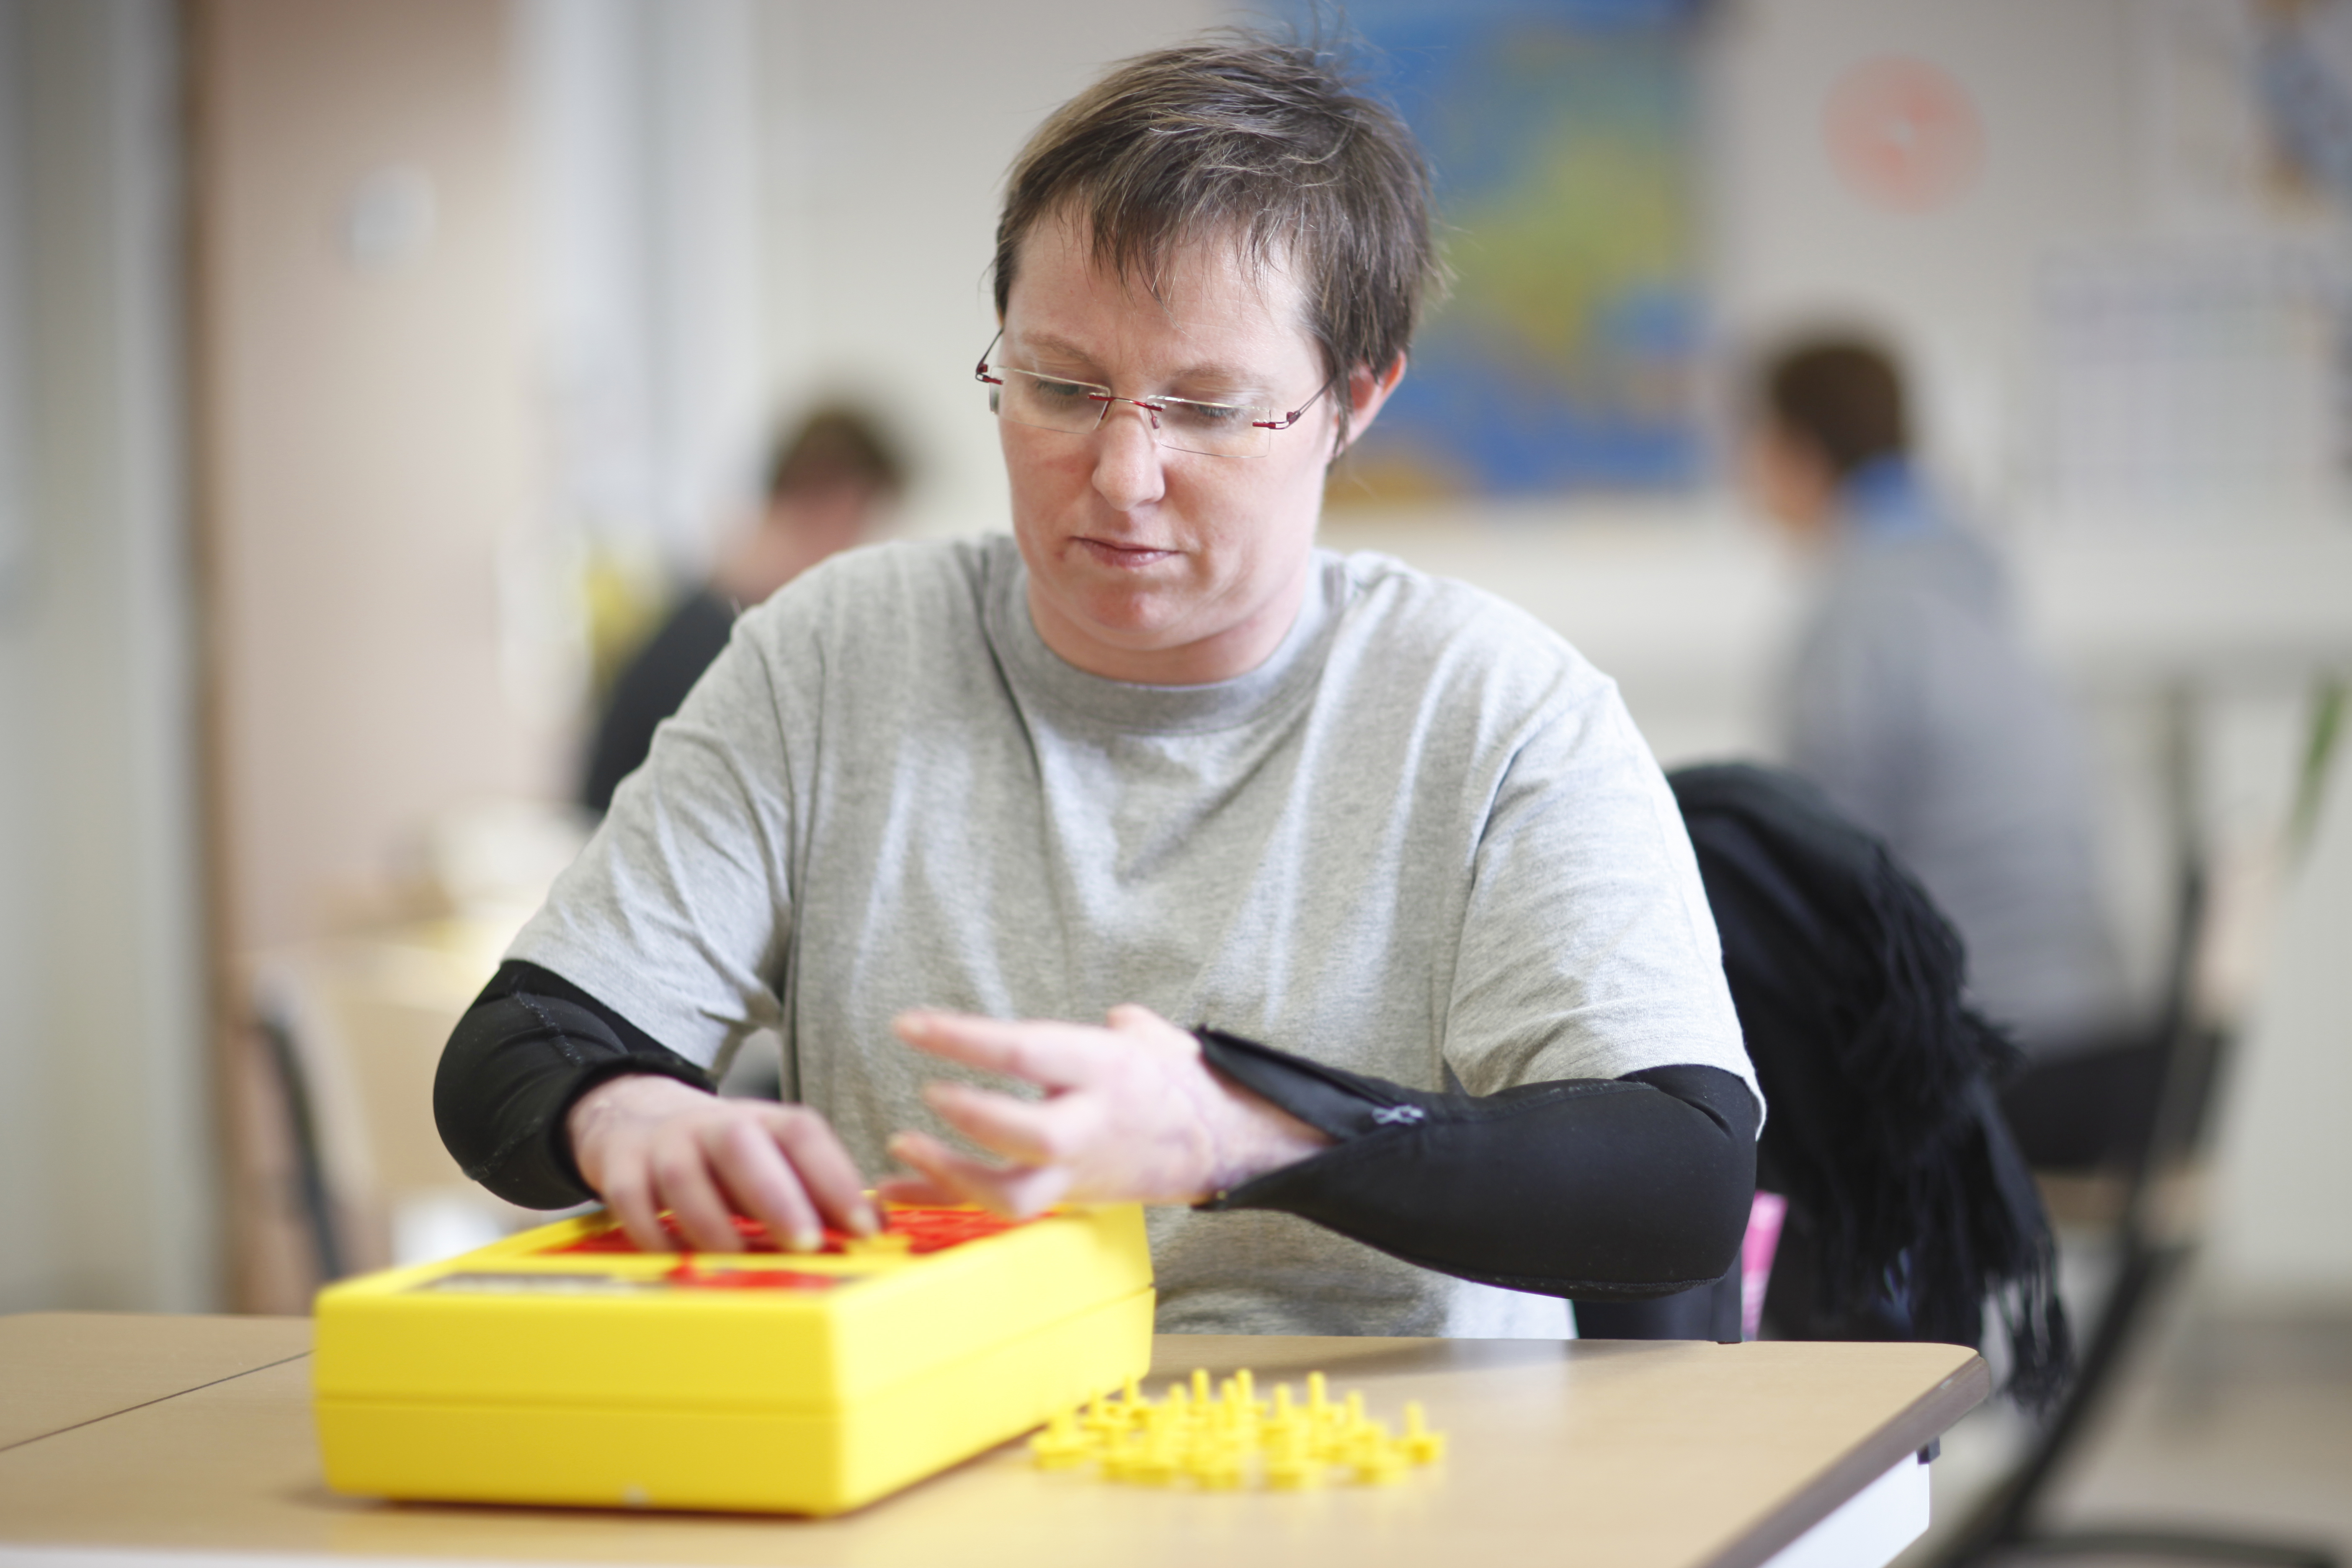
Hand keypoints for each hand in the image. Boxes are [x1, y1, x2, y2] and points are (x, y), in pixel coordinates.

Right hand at [566, 1073, 879, 1251]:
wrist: (634, 1116)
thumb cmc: (721, 1155)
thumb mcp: (771, 1159)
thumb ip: (817, 1191)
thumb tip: (875, 1229)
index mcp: (761, 1119)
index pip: (803, 1134)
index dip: (835, 1179)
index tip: (864, 1228)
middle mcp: (712, 1125)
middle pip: (743, 1146)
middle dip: (777, 1196)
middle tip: (805, 1243)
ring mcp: (663, 1146)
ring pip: (684, 1178)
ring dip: (714, 1225)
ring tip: (739, 1262)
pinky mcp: (621, 1170)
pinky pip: (632, 1203)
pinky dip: (655, 1236)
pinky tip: (678, 1261)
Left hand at [880, 1005, 1330, 1216]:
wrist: (1224, 1145)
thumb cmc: (1179, 1083)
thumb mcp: (1150, 1037)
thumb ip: (1113, 1025)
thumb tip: (1108, 1019)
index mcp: (1105, 1070)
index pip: (1026, 1053)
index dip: (964, 1040)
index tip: (911, 1026)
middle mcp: (1091, 1124)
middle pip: (1030, 1136)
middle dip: (972, 1117)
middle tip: (929, 1091)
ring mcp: (1077, 1171)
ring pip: (1013, 1195)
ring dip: (951, 1175)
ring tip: (902, 1147)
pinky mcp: (1066, 1198)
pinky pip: (999, 1207)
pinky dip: (944, 1198)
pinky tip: (897, 1190)